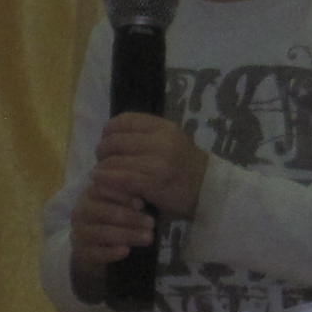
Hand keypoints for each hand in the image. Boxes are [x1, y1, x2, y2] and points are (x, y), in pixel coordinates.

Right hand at [69, 177, 154, 296]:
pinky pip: (94, 253)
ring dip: (126, 235)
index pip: (101, 190)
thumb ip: (134, 193)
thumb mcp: (128, 202)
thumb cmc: (120, 216)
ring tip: (148, 238)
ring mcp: (79, 232)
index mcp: (91, 193)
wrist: (103, 244)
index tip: (142, 203)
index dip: (122, 196)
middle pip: (103, 212)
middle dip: (129, 217)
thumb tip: (148, 188)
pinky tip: (126, 251)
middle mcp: (81, 211)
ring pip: (100, 233)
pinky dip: (110, 252)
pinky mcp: (81, 252)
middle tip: (152, 223)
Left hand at [92, 113, 207, 218]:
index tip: (108, 141)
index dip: (108, 131)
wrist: (210, 191)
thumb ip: (146, 135)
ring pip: (114, 161)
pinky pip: (121, 178)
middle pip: (114, 141)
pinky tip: (101, 182)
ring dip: (103, 169)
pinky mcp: (154, 183)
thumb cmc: (186, 167)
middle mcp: (162, 142)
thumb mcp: (172, 141)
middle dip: (102, 153)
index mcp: (165, 128)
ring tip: (103, 175)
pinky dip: (106, 180)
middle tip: (104, 162)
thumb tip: (111, 136)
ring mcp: (158, 163)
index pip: (124, 120)